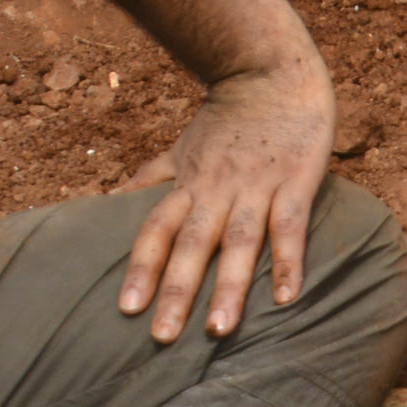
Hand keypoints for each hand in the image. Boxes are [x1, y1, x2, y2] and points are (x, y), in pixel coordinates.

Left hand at [114, 60, 335, 341]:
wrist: (272, 69)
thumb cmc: (229, 116)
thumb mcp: (183, 146)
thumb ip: (151, 178)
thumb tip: (109, 202)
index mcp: (188, 183)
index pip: (157, 230)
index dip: (143, 267)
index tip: (127, 309)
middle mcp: (217, 188)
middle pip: (192, 244)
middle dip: (178, 291)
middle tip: (163, 337)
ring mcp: (257, 185)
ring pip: (239, 240)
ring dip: (230, 286)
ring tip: (219, 330)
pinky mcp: (297, 178)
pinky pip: (290, 225)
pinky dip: (288, 260)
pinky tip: (288, 297)